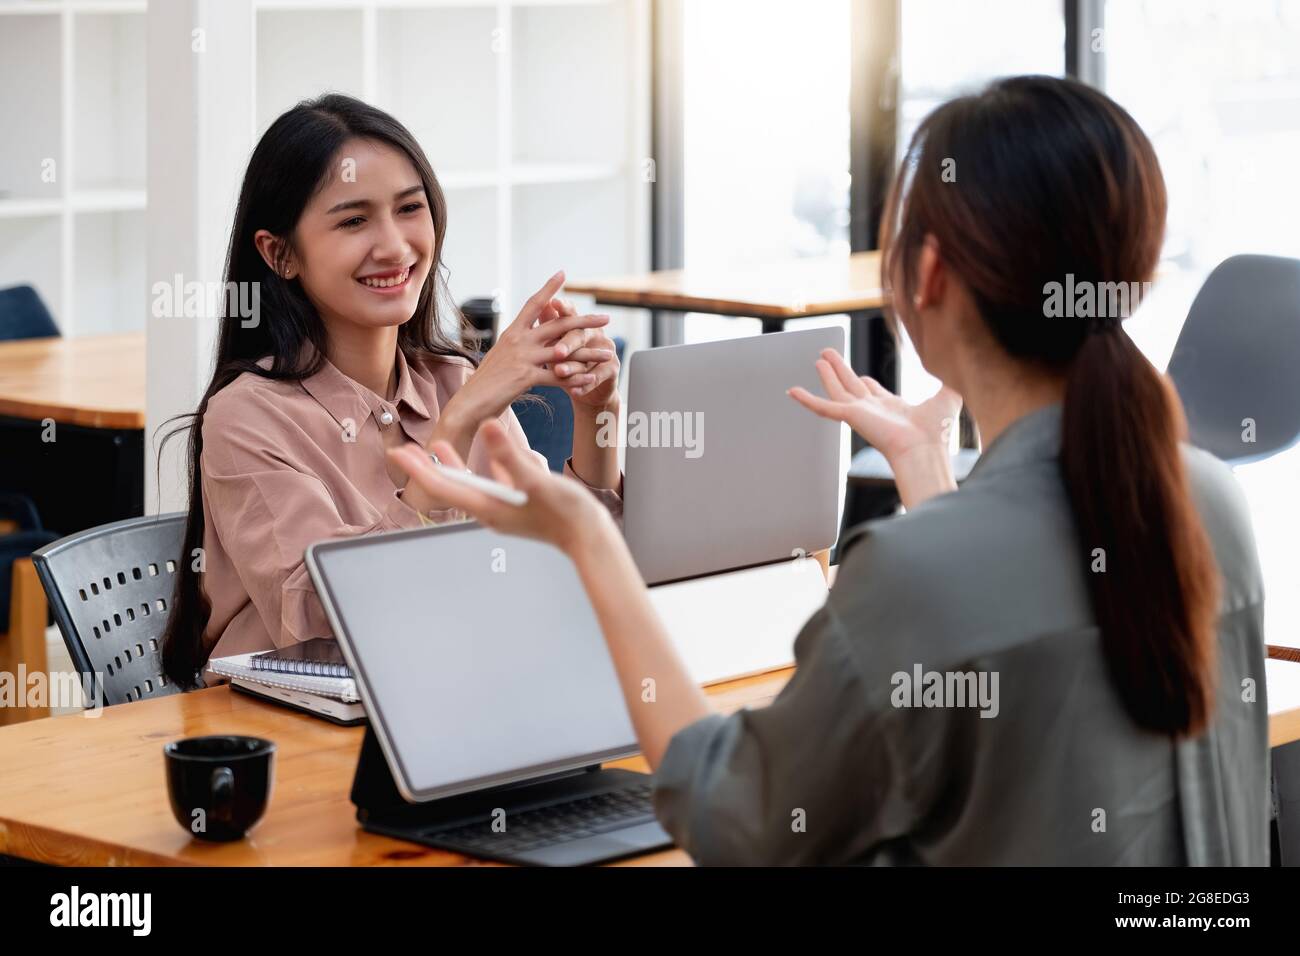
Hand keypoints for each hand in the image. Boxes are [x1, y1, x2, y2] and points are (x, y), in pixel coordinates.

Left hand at [389, 420, 613, 553]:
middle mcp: (491, 510)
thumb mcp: (536, 480)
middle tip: (404, 452)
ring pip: (470, 484)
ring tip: (438, 450)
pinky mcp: (519, 504)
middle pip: (451, 486)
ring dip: (452, 467)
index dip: (419, 468)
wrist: (590, 538)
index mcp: (488, 506)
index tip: (398, 453)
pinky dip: (484, 469)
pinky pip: (493, 484)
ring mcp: (505, 509)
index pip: (444, 485)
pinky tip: (488, 458)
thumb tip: (486, 427)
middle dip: (427, 467)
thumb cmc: (567, 514)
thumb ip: (509, 455)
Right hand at [442, 272, 611, 439]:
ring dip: (589, 354)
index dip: (549, 289)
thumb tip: (531, 334)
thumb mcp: (502, 356)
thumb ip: (519, 345)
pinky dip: (575, 380)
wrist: (469, 403)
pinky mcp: (525, 377)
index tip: (563, 274)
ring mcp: (522, 357)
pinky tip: (590, 381)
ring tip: (608, 354)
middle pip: (558, 325)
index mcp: (512, 332)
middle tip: (606, 318)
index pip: (534, 304)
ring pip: (564, 352)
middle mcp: (518, 340)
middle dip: (585, 321)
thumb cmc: (487, 383)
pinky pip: (558, 378)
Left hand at [538, 296, 619, 410]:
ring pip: (586, 358)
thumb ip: (549, 325)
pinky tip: (574, 391)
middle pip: (579, 335)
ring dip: (573, 366)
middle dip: (567, 343)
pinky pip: (597, 377)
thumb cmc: (565, 360)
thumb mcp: (554, 343)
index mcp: (578, 324)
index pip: (570, 313)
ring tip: (560, 372)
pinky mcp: (612, 368)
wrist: (586, 388)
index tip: (554, 302)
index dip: (564, 308)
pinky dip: (584, 385)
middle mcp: (594, 333)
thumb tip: (540, 303)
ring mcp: (605, 350)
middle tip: (557, 351)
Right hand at [788, 348, 962, 507]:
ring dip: (828, 374)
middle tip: (829, 356)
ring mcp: (860, 413)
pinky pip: (823, 407)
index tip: (861, 374)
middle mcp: (874, 410)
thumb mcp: (948, 396)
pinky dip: (807, 400)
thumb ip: (950, 379)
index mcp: (892, 408)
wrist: (924, 449)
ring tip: (819, 358)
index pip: (873, 392)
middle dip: (841, 369)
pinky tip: (792, 391)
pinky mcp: (850, 416)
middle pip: (852, 385)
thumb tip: (958, 363)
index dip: (866, 381)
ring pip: (838, 389)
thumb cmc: (937, 431)